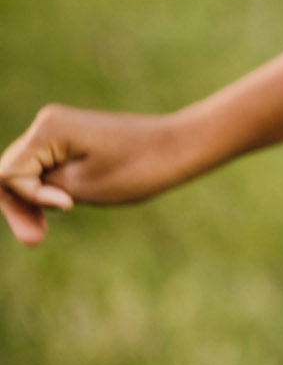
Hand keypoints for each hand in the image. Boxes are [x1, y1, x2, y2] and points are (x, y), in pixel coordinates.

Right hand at [1, 106, 198, 245]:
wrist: (183, 148)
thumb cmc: (137, 169)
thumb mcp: (79, 187)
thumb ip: (37, 187)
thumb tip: (10, 181)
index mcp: (47, 129)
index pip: (7, 175)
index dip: (25, 199)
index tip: (68, 207)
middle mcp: (46, 122)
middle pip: (10, 172)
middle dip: (19, 206)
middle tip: (35, 241)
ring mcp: (58, 129)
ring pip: (24, 173)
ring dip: (30, 202)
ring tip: (38, 237)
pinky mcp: (71, 139)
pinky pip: (43, 168)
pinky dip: (46, 191)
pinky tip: (62, 207)